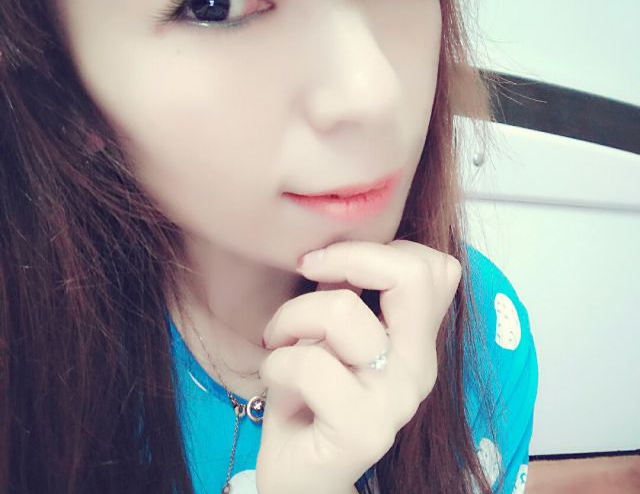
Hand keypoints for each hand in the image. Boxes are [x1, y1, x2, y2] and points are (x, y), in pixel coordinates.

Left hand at [256, 239, 461, 493]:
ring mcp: (395, 401)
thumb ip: (350, 292)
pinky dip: (277, 361)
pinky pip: (310, 364)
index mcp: (417, 339)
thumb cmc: (312, 392)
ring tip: (280, 339)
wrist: (301, 474)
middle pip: (412, 274)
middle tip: (309, 270)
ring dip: (292, 316)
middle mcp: (419, 367)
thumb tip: (333, 248)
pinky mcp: (363, 431)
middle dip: (346, 257)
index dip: (375, 249)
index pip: (434, 266)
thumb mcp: (334, 332)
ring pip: (342, 311)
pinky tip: (275, 376)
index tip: (328, 264)